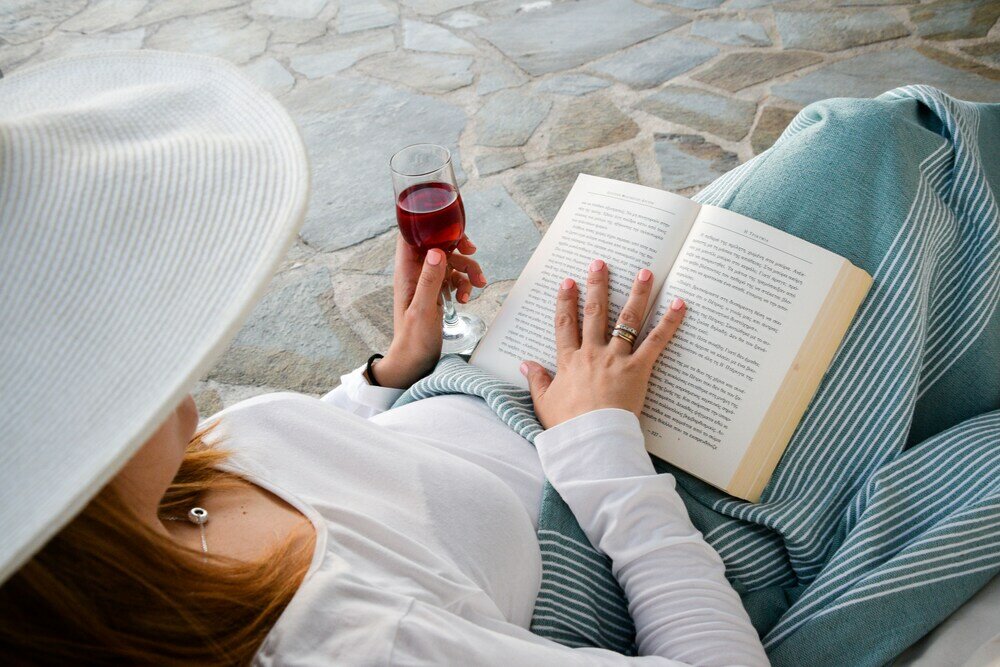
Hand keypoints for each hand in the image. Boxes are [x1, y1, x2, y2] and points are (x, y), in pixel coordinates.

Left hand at [375, 235, 486, 388]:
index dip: (429, 226)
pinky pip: (454, 280)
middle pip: (438, 245)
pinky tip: (465, 300)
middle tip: (473, 252)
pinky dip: (464, 286)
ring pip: (451, 263)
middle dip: (458, 249)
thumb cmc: (413, 340)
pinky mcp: (436, 294)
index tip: (450, 231)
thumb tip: (437, 251)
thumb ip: (430, 280)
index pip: (410, 235)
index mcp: (406, 272)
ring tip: (478, 285)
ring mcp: (427, 283)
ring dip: (467, 271)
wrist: (414, 363)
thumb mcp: (423, 310)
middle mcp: (416, 274)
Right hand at [520, 259, 685, 428]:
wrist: (591, 439)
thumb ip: (537, 382)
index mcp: (569, 362)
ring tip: (644, 272)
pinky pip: (655, 342)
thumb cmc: (568, 426)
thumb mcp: (545, 403)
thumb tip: (525, 365)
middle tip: (600, 264)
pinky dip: (668, 323)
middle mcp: (592, 353)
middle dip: (597, 286)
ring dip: (637, 294)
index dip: (566, 302)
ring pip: (626, 320)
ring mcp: (615, 359)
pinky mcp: (638, 369)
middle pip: (594, 313)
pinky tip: (679, 304)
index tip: (568, 283)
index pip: (565, 325)